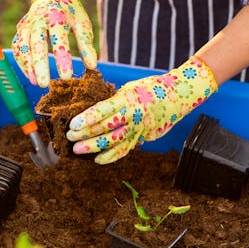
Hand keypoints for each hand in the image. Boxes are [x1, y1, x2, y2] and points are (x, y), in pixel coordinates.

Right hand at [12, 0, 97, 87]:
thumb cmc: (70, 11)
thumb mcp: (82, 23)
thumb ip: (86, 44)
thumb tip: (93, 66)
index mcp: (56, 16)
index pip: (59, 40)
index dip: (62, 58)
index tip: (67, 76)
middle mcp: (38, 20)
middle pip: (37, 45)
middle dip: (40, 65)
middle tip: (44, 84)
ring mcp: (26, 25)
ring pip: (23, 47)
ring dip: (28, 66)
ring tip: (37, 83)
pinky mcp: (20, 30)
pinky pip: (17, 48)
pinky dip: (22, 63)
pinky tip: (31, 76)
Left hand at [66, 56, 217, 163]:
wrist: (179, 96)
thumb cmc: (150, 88)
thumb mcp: (130, 87)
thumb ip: (113, 100)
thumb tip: (92, 112)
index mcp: (128, 98)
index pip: (104, 110)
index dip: (87, 119)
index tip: (72, 125)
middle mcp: (134, 115)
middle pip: (106, 128)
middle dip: (86, 134)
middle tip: (69, 138)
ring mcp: (139, 128)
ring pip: (114, 141)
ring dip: (94, 147)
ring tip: (78, 150)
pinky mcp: (144, 137)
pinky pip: (125, 149)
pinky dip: (111, 156)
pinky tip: (98, 160)